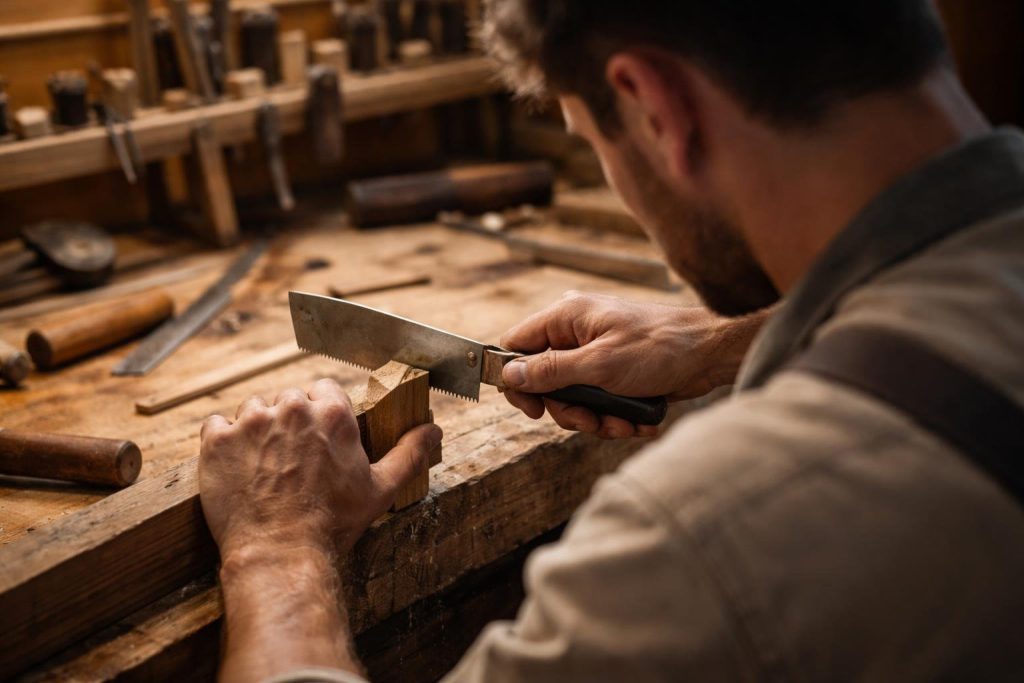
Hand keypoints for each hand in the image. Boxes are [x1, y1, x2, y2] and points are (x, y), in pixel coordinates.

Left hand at [199, 378, 442, 560]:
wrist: (279, 552)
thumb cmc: (332, 524)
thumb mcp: (381, 488)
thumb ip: (409, 453)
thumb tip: (433, 431)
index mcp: (333, 414)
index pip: (325, 389)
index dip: (322, 414)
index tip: (319, 438)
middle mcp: (292, 409)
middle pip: (289, 398)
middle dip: (290, 422)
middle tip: (291, 460)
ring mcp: (250, 422)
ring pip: (253, 409)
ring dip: (257, 430)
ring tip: (264, 467)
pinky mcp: (217, 441)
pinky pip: (216, 426)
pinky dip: (224, 443)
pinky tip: (237, 469)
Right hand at [499, 291, 767, 438]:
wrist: (712, 354)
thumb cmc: (660, 348)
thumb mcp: (600, 365)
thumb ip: (551, 371)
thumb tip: (509, 374)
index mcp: (566, 317)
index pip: (517, 345)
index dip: (516, 380)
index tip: (535, 409)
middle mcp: (577, 333)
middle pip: (545, 381)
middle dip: (568, 409)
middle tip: (590, 421)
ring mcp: (597, 354)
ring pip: (573, 397)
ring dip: (595, 419)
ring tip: (622, 426)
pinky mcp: (616, 373)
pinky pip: (599, 401)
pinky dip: (615, 417)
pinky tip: (637, 423)